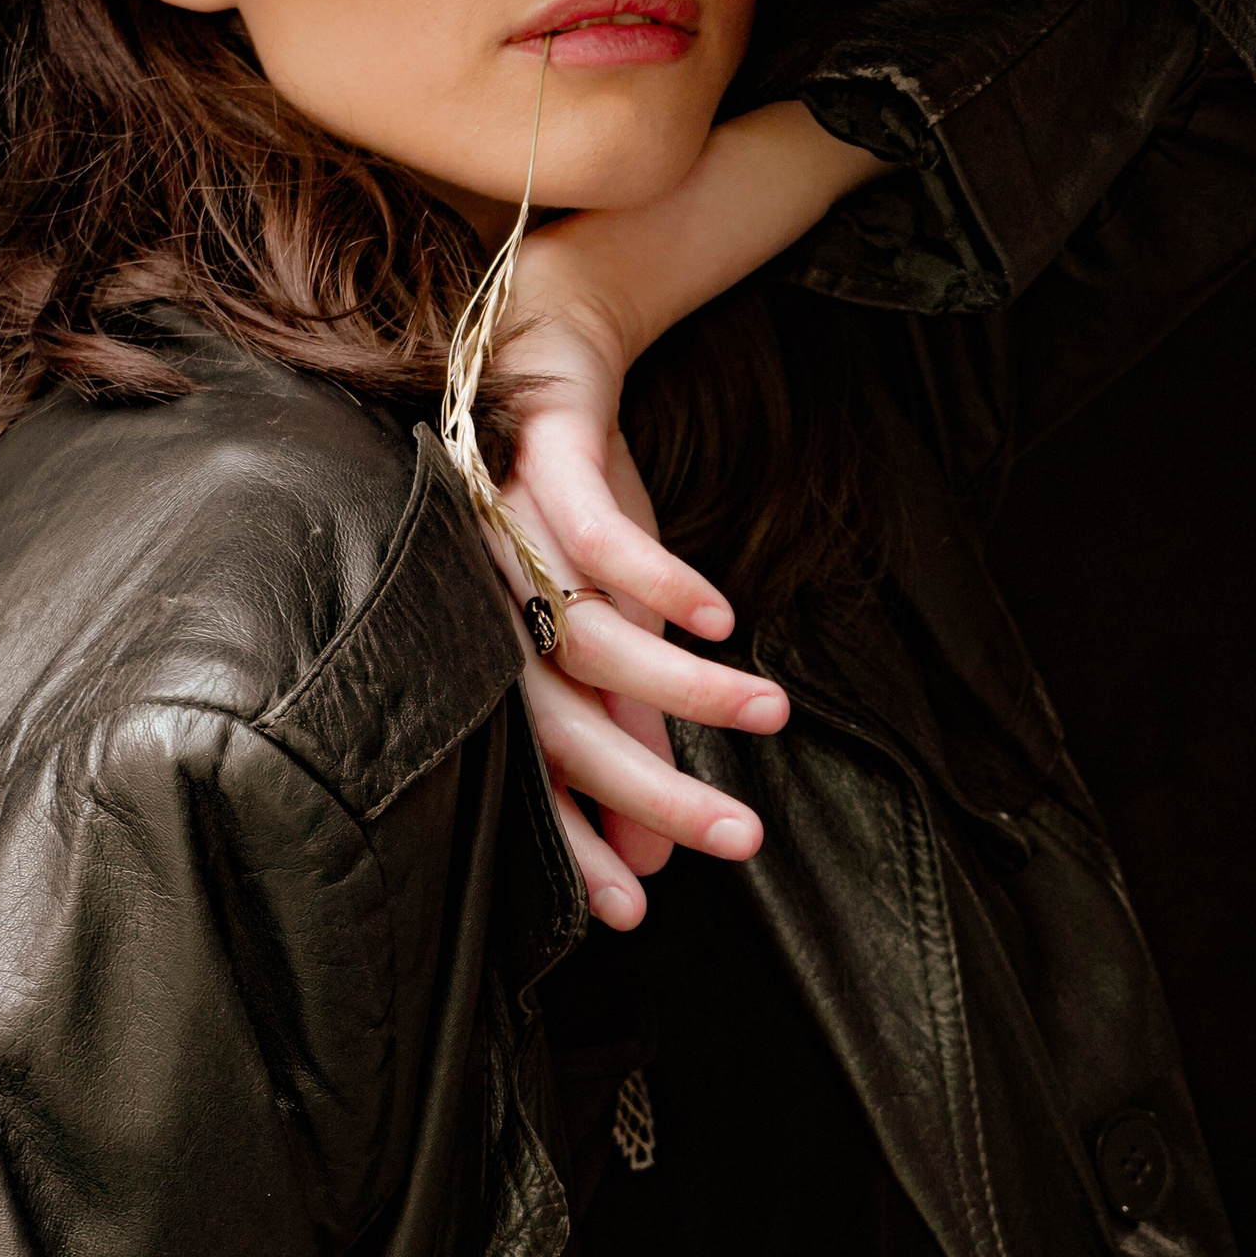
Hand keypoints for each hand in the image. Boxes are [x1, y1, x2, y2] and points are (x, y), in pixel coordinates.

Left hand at [475, 102, 892, 927]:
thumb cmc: (575, 495)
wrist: (547, 344)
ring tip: (769, 714)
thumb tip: (662, 833)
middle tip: (739, 842)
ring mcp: (503, 533)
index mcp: (497, 653)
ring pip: (587, 635)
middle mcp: (486, 605)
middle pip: (561, 719)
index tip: (638, 911)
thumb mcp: (613, 617)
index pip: (533, 771)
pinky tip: (721, 616)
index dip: (579, 843)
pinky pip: (597, 533)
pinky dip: (659, 579)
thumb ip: (632, 719)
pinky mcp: (537, 460)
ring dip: (681, 685)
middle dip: (647, 790)